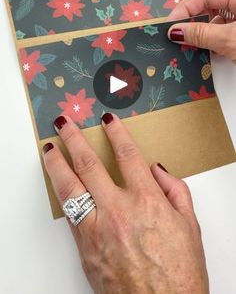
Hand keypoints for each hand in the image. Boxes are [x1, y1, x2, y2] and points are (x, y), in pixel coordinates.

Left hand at [42, 113, 208, 293]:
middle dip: (74, 139)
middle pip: (89, 164)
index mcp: (146, 201)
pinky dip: (63, 196)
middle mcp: (117, 211)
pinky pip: (70, 215)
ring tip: (49, 149)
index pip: (126, 154)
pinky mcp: (84, 249)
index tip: (108, 120)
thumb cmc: (178, 274)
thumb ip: (175, 190)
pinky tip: (59, 185)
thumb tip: (157, 170)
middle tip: (65, 123)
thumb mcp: (189, 226)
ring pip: (69, 188)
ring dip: (56, 164)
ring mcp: (96, 230)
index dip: (116, 132)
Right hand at [167, 0, 235, 60]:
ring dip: (200, 36)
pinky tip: (203, 55)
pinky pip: (223, 37)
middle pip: (209, 8)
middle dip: (190, 23)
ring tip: (186, 49)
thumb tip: (176, 31)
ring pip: (215, 24)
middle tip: (175, 38)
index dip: (185, 8)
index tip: (170, 26)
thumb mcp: (231, 39)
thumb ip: (203, 34)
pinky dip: (212, 45)